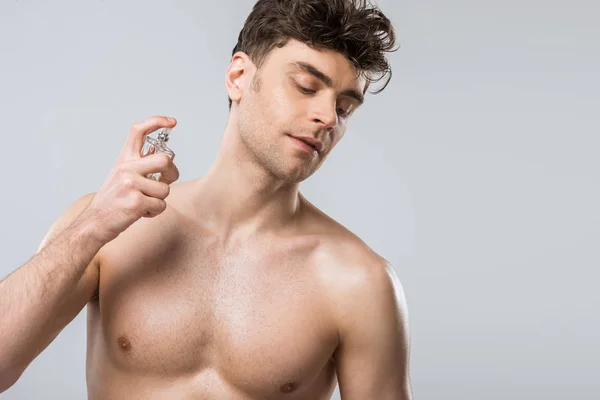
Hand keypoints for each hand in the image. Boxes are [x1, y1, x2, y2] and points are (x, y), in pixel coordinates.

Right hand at [79, 116, 179, 242]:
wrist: (94, 223)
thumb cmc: (113, 201)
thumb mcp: (121, 176)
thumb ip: (140, 166)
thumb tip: (166, 162)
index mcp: (123, 160)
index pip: (138, 131)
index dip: (157, 122)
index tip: (172, 122)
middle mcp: (126, 168)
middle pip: (165, 160)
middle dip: (172, 173)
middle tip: (165, 182)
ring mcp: (130, 184)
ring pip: (165, 189)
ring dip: (159, 200)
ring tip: (143, 203)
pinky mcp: (135, 202)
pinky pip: (161, 205)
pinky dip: (155, 212)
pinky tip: (140, 212)